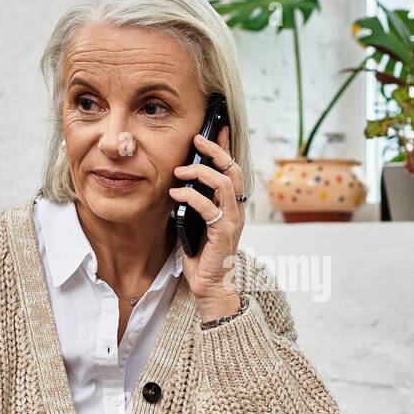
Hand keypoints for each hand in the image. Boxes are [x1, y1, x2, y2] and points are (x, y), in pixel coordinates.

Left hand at [168, 125, 245, 321]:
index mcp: (232, 205)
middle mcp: (237, 210)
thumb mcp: (196, 222)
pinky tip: (176, 194)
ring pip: (225, 183)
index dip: (226, 146)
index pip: (233, 168)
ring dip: (202, 171)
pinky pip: (209, 207)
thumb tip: (178, 181)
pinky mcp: (223, 233)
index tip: (217, 126)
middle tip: (197, 137)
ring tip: (180, 169)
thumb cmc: (202, 256)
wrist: (210, 287)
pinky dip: (191, 196)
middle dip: (216, 150)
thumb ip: (194, 202)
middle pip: (233, 169)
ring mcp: (232, 221)